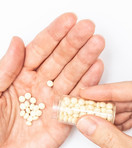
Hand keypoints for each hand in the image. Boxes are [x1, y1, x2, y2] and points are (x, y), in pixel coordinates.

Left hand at [0, 13, 104, 147]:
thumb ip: (5, 69)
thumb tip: (19, 43)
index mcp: (18, 77)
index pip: (40, 50)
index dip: (54, 34)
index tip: (69, 20)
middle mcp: (38, 87)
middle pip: (60, 60)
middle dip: (75, 43)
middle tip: (89, 28)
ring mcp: (53, 103)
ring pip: (72, 76)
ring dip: (86, 59)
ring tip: (98, 43)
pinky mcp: (64, 120)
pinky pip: (78, 101)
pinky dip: (90, 86)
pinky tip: (97, 70)